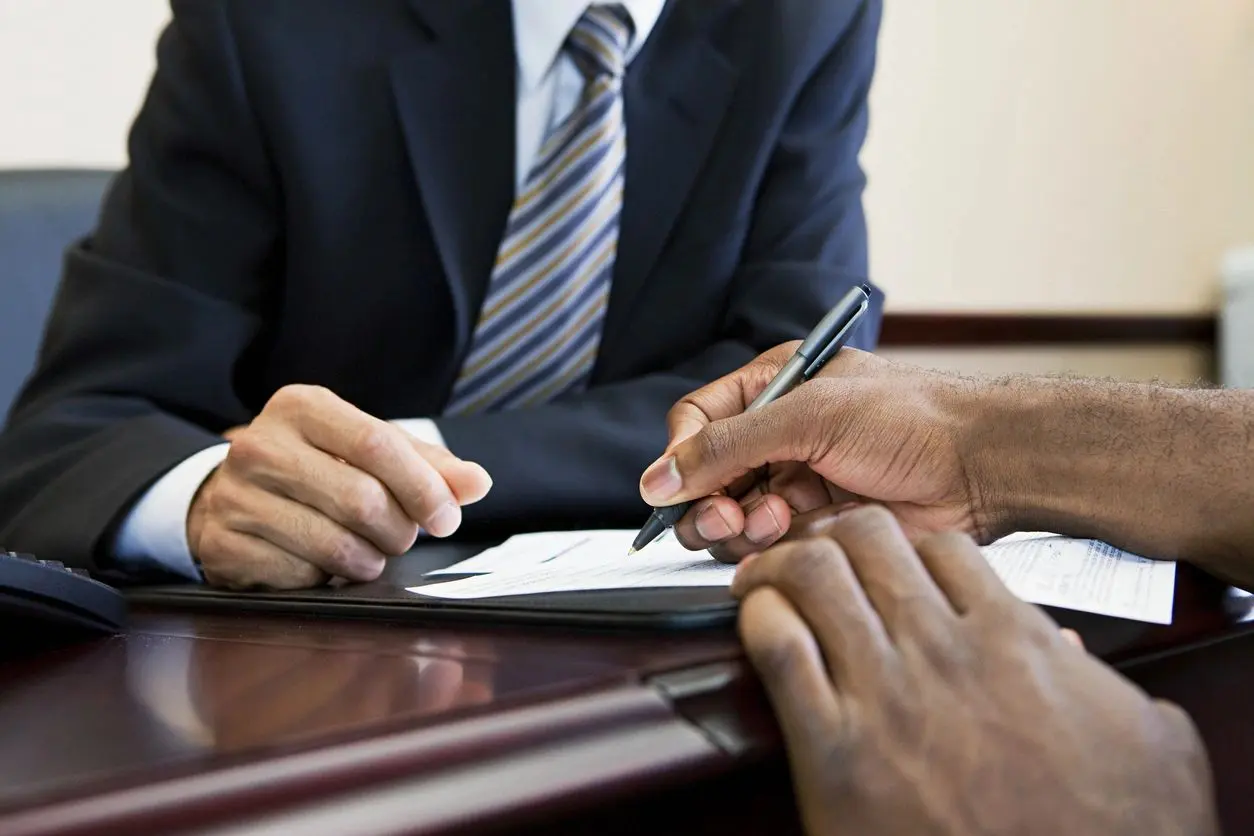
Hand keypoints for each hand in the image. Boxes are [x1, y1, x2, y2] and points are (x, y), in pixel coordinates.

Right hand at [188, 385, 491, 588]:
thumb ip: (427, 465)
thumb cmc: (314, 468)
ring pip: (335, 544)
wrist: (224, 496)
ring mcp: (235, 496)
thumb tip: (477, 483)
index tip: (446, 516)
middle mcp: (260, 444)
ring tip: (369, 551)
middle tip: (402, 536)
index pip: (377, 443)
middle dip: (398, 529)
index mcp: (302, 407)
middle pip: (361, 498)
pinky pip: (302, 575)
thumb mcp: (367, 452)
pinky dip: (327, 578)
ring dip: (369, 560)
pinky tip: (322, 562)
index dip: (422, 486)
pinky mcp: (224, 544)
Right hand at [640, 344, 980, 560]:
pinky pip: (768, 544)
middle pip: (705, 477)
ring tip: (774, 519)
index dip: (679, 456)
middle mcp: (777, 435)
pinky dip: (772, 542)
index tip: (673, 487)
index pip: (696, 421)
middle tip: (727, 515)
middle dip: (707, 501)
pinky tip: (799, 529)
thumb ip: (727, 446)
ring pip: (731, 517)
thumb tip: (658, 477)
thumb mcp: (808, 416)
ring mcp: (797, 482)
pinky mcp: (818, 525)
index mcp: (771, 389)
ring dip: (741, 524)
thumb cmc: (908, 418)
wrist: (981, 464)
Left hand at [735, 506, 1216, 835]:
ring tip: (769, 576)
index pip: (941, 547)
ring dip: (783, 564)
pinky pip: (779, 649)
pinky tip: (757, 621)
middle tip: (815, 553)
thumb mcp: (1148, 746)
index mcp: (1015, 641)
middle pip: (868, 540)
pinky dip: (759, 619)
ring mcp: (886, 696)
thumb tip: (1061, 645)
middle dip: (834, 534)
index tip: (885, 560)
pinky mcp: (833, 751)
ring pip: (815, 575)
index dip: (905, 544)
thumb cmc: (1107, 835)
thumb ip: (1100, 681)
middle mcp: (944, 653)